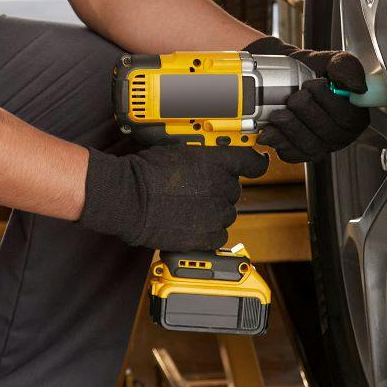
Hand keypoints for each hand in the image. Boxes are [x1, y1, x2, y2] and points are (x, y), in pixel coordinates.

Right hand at [79, 143, 267, 250]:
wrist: (128, 197)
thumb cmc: (145, 172)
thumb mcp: (177, 150)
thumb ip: (202, 155)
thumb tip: (211, 160)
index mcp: (215, 161)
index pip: (251, 162)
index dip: (256, 163)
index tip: (258, 164)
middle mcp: (220, 186)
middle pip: (235, 190)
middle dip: (220, 190)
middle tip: (198, 190)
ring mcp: (215, 212)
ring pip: (227, 213)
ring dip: (214, 211)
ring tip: (190, 208)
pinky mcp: (206, 235)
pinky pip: (219, 235)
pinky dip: (208, 232)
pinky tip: (191, 224)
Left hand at [244, 37, 371, 163]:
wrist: (286, 74)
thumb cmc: (312, 69)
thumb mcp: (332, 60)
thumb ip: (347, 68)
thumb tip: (358, 87)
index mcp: (355, 114)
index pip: (348, 117)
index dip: (327, 101)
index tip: (312, 84)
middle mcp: (340, 134)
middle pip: (327, 132)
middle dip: (306, 111)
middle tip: (294, 95)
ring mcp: (321, 146)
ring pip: (309, 145)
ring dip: (291, 126)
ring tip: (279, 111)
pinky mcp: (300, 153)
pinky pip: (292, 154)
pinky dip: (278, 140)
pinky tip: (271, 128)